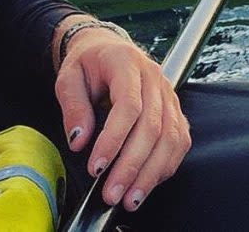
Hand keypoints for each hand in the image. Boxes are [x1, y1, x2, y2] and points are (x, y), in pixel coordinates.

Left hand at [54, 24, 190, 211]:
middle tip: (111, 193)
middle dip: (132, 166)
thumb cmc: (87, 65)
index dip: (114, 140)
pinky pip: (179, 141)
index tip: (96, 167)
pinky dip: (165, 166)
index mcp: (126, 62)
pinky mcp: (175, 110)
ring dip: (151, 173)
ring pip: (170, 138)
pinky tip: (147, 184)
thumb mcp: (68, 78)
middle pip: (152, 126)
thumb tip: (79, 141)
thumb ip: (73, 107)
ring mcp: (168, 94)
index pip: (128, 105)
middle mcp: (154, 77)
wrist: (106, 50)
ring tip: (130, 199)